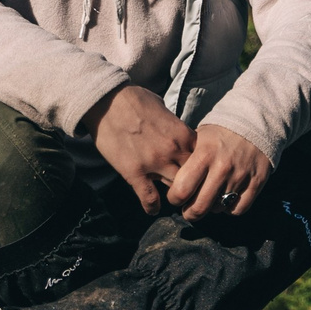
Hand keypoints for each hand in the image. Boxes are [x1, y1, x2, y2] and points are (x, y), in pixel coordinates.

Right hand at [81, 84, 193, 213]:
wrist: (108, 101)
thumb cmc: (135, 100)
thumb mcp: (164, 109)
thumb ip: (175, 126)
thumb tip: (179, 134)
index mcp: (183, 134)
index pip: (202, 159)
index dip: (201, 167)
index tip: (197, 173)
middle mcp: (173, 150)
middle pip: (193, 177)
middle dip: (192, 184)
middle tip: (189, 190)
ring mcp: (154, 163)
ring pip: (175, 189)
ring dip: (174, 196)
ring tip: (174, 201)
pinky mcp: (134, 173)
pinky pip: (149, 197)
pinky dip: (152, 206)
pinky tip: (153, 209)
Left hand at [168, 122, 273, 221]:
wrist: (254, 121)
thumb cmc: (220, 133)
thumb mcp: (198, 138)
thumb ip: (185, 160)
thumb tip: (170, 184)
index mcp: (204, 155)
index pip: (181, 191)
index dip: (174, 199)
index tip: (176, 196)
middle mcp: (222, 167)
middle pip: (199, 207)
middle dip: (189, 213)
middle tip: (188, 209)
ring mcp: (240, 176)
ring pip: (218, 209)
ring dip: (211, 207)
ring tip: (209, 197)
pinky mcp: (257, 181)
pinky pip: (238, 209)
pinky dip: (230, 208)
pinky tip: (226, 199)